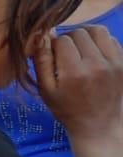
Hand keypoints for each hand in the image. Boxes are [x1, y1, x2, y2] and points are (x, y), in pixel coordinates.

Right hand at [35, 25, 122, 142]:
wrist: (99, 126)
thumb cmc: (67, 109)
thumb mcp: (46, 90)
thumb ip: (42, 61)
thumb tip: (42, 35)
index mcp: (75, 72)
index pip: (62, 40)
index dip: (54, 44)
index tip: (52, 55)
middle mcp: (97, 64)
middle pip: (80, 32)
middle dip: (69, 38)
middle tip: (64, 52)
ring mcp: (114, 63)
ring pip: (99, 30)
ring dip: (86, 34)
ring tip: (79, 46)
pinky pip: (112, 39)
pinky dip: (100, 42)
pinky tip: (93, 53)